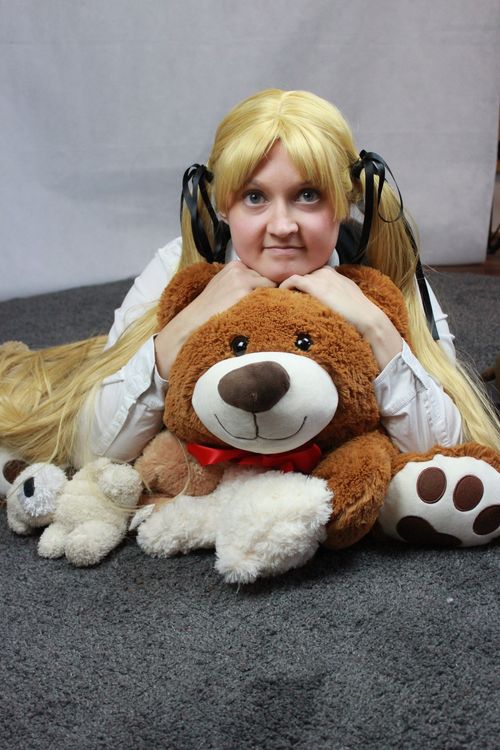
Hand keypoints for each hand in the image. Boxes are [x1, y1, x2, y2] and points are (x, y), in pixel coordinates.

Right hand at [155, 261, 275, 378]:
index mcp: (235, 265)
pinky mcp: (244, 292)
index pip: (262, 272)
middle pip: (269, 278)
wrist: (194, 321)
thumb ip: (242, 281)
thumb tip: (265, 285)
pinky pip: (268, 298)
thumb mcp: (224, 285)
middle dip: (266, 291)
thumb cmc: (210, 308)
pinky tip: (253, 314)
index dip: (262, 286)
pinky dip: (265, 306)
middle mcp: (239, 268)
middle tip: (255, 306)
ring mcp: (242, 279)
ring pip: (271, 288)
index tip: (255, 298)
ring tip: (253, 311)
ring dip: (267, 299)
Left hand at [279, 266, 402, 369]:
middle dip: (295, 285)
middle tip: (287, 296)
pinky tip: (281, 294)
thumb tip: (331, 302)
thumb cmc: (359, 313)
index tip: (297, 293)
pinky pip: (293, 280)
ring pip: (297, 277)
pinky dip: (285, 286)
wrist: (366, 318)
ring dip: (289, 287)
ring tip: (283, 297)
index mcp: (334, 274)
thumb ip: (337, 293)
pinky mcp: (314, 286)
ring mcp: (320, 278)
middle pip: (304, 275)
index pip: (313, 274)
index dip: (304, 283)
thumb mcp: (348, 297)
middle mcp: (326, 272)